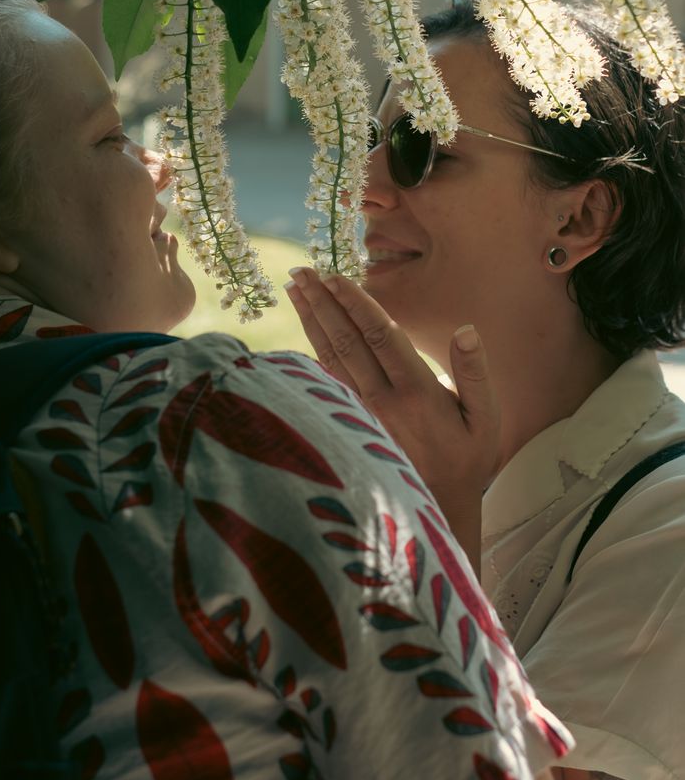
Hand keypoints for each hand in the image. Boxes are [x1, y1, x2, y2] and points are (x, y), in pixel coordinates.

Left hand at [285, 267, 500, 571]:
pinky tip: (300, 332)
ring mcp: (361, 414)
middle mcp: (382, 401)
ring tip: (294, 289)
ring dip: (311, 321)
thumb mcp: (486, 417)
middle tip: (301, 270)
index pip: (379, 336)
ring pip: (330, 358)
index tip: (334, 276)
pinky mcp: (350, 424)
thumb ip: (474, 372)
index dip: (355, 304)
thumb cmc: (468, 458)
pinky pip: (327, 381)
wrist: (440, 509)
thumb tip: (466, 329)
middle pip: (345, 341)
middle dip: (322, 302)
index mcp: (416, 392)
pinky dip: (310, 352)